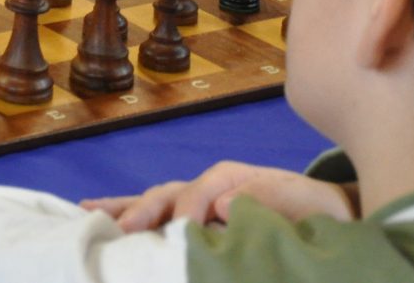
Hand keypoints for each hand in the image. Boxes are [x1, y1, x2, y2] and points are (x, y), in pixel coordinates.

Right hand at [80, 161, 357, 230]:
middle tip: (121, 231)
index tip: (180, 233)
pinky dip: (125, 213)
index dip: (189, 211)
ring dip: (121, 210)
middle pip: (167, 192)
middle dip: (142, 211)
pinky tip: (95, 216)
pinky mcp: (194, 216)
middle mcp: (209, 184)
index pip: (202, 191)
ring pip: (153, 200)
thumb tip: (223, 204)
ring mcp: (198, 198)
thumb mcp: (307, 205)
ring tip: (84, 214)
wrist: (328, 214)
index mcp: (233, 179)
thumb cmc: (317, 211)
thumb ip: (270, 201)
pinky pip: (156, 213)